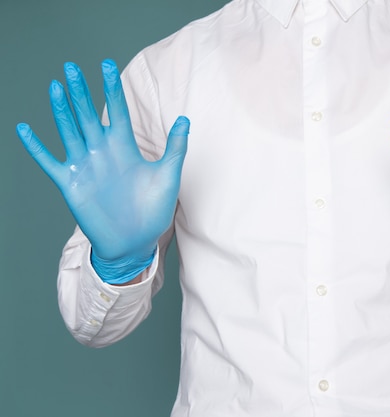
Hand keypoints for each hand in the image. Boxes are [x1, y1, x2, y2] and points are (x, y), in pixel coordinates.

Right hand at [16, 60, 188, 282]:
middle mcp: (102, 152)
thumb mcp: (168, 176)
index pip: (116, 111)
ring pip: (68, 131)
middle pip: (88, 115)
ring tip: (54, 87)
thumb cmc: (153, 210)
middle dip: (81, 91)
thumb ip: (175, 148)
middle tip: (71, 66)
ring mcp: (85, 167)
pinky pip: (49, 162)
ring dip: (61, 110)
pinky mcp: (71, 184)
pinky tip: (24, 129)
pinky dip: (36, 147)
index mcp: (125, 148)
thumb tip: (185, 118)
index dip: (111, 89)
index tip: (107, 65)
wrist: (136, 242)